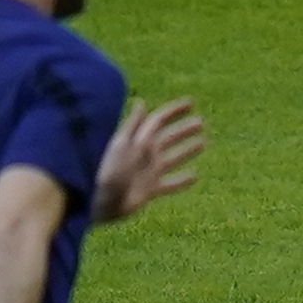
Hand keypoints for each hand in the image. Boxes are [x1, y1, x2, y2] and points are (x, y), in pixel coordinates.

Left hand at [96, 98, 206, 224]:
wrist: (98, 200)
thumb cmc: (107, 170)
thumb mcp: (122, 145)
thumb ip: (133, 126)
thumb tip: (142, 103)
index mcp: (138, 140)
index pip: (159, 120)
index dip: (173, 111)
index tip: (191, 103)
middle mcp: (145, 154)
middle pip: (168, 137)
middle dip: (183, 129)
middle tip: (200, 121)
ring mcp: (149, 172)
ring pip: (173, 158)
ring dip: (187, 150)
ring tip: (203, 142)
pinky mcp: (151, 190)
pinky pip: (171, 184)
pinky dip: (183, 181)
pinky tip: (195, 177)